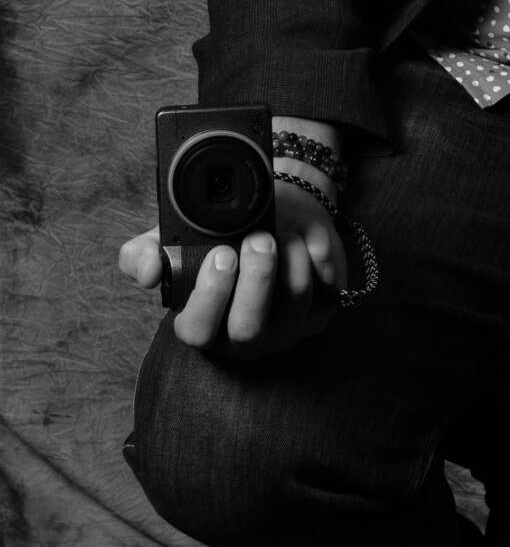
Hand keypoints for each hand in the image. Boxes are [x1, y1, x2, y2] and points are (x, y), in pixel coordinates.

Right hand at [118, 179, 348, 355]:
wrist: (274, 211)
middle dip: (255, 279)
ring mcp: (285, 328)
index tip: (220, 254)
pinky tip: (304, 239)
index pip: (197, 332)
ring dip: (290, 258)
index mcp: (203, 323)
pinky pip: (328, 289)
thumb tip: (149, 273)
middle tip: (258, 239)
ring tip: (281, 231)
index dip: (209, 296)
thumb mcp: (176, 238)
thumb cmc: (221, 233)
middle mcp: (243, 335)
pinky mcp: (321, 311)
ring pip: (292, 304)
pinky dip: (317, 256)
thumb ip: (144, 254)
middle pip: (248, 329)